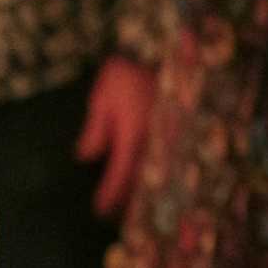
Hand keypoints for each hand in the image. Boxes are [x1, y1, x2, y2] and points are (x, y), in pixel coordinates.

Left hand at [76, 55, 154, 217]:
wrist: (159, 50)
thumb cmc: (125, 73)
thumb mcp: (101, 99)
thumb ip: (96, 130)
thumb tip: (87, 158)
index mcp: (133, 135)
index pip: (120, 173)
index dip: (110, 194)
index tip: (100, 211)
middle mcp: (155, 139)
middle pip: (143, 177)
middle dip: (131, 198)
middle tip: (120, 217)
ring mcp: (170, 134)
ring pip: (159, 169)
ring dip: (148, 187)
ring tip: (139, 203)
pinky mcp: (180, 127)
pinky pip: (170, 155)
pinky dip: (162, 169)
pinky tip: (159, 176)